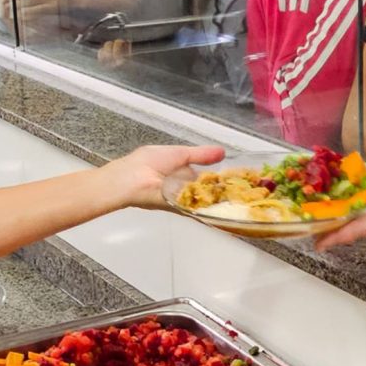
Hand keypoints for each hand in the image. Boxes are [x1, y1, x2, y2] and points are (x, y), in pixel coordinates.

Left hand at [99, 143, 225, 209]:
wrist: (129, 182)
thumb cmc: (147, 163)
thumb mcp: (179, 154)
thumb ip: (200, 155)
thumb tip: (222, 152)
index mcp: (176, 167)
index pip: (199, 172)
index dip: (214, 174)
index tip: (232, 176)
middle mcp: (177, 183)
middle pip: (201, 187)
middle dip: (216, 188)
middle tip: (235, 189)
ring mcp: (178, 197)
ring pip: (199, 199)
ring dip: (213, 200)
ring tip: (232, 199)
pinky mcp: (176, 209)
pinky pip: (194, 211)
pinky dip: (206, 212)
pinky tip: (220, 211)